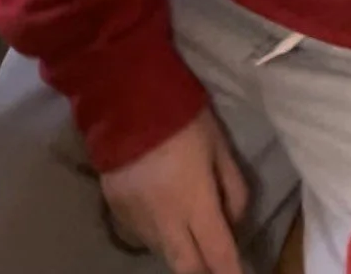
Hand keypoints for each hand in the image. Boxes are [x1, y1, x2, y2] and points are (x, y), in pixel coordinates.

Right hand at [101, 110, 248, 273]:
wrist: (121, 94)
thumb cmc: (179, 115)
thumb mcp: (218, 144)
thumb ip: (233, 187)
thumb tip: (235, 221)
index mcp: (195, 202)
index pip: (219, 257)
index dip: (233, 273)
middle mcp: (165, 220)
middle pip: (188, 269)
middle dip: (204, 270)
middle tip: (213, 258)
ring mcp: (137, 218)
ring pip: (163, 253)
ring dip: (180, 248)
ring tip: (186, 224)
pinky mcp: (115, 209)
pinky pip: (142, 234)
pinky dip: (157, 231)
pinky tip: (160, 208)